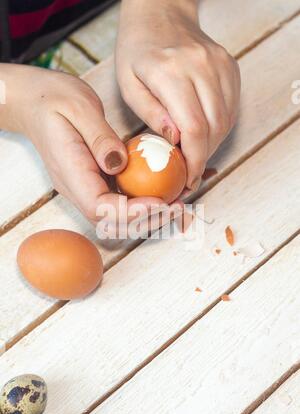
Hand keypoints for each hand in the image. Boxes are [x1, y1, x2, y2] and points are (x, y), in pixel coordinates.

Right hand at [0, 64, 171, 228]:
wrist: (36, 102)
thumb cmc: (55, 100)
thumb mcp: (78, 107)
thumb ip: (99, 138)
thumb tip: (119, 164)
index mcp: (70, 171)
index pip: (98, 206)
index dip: (130, 211)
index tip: (160, 202)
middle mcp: (76, 187)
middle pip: (111, 220)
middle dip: (146, 219)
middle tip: (178, 206)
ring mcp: (85, 187)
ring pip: (117, 216)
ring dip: (148, 215)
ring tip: (177, 203)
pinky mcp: (94, 181)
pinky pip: (119, 201)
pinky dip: (143, 202)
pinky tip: (165, 191)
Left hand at [116, 0, 240, 190]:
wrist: (161, 14)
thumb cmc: (137, 51)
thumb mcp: (128, 84)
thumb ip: (150, 113)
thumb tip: (175, 141)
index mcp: (170, 71)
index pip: (193, 128)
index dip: (193, 161)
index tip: (187, 179)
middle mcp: (200, 65)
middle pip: (213, 127)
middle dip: (203, 158)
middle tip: (189, 174)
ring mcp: (219, 64)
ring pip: (226, 120)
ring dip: (212, 145)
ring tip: (195, 155)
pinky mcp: (229, 66)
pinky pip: (231, 108)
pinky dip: (220, 128)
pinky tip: (204, 134)